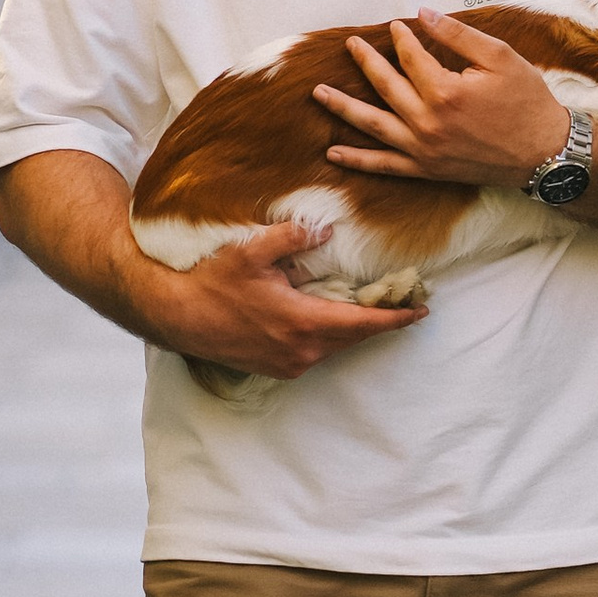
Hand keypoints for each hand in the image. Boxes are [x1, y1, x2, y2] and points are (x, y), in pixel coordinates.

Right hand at [151, 222, 425, 379]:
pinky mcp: (276, 368)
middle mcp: (301, 351)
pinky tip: (335, 318)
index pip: (363, 323)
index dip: (396, 317)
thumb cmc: (212, 282)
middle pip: (355, 336)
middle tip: (407, 303)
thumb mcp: (252, 251)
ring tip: (377, 308)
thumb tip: (327, 228)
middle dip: (382, 320)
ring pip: (336, 345)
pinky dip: (333, 336)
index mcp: (303, 323)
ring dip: (357, 328)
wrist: (175, 317)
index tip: (422, 310)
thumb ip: (293, 237)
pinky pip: (317, 351)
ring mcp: (288, 363)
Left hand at [313, 12, 574, 185]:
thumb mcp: (501, 58)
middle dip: (365, 62)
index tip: (398, 26)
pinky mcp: (427, 169)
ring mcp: (424, 149)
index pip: (411, 58)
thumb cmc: (527, 101)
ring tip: (318, 93)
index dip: (402, 39)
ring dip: (343, 108)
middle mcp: (428, 122)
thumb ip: (459, 35)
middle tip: (350, 45)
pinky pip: (384, 166)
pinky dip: (358, 160)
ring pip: (373, 125)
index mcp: (445, 91)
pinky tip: (333, 152)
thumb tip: (423, 15)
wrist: (545, 152)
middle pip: (385, 86)